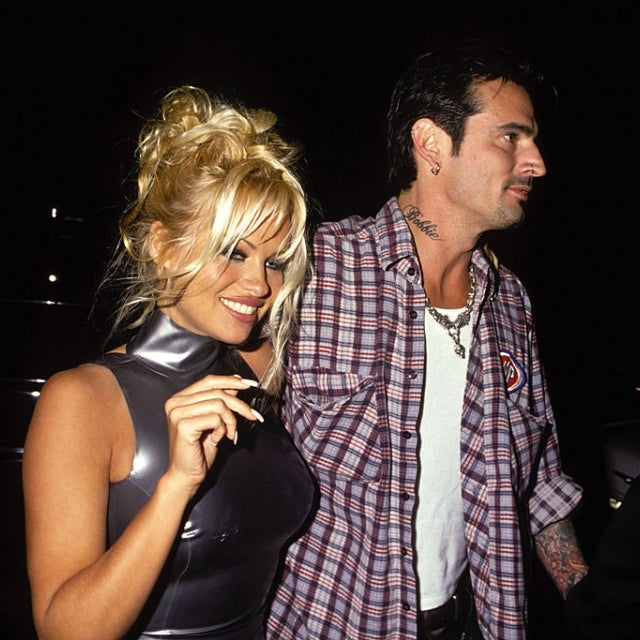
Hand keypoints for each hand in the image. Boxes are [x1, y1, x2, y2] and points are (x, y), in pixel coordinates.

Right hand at [163, 374, 262, 492]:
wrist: (186, 475)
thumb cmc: (199, 451)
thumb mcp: (214, 421)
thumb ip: (221, 400)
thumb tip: (236, 382)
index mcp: (180, 399)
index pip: (209, 381)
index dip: (231, 381)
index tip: (250, 384)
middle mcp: (175, 403)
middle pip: (218, 393)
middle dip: (240, 405)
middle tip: (253, 416)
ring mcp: (177, 413)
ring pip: (219, 404)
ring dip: (231, 421)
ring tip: (229, 434)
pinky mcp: (183, 425)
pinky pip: (215, 418)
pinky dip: (222, 429)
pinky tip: (216, 440)